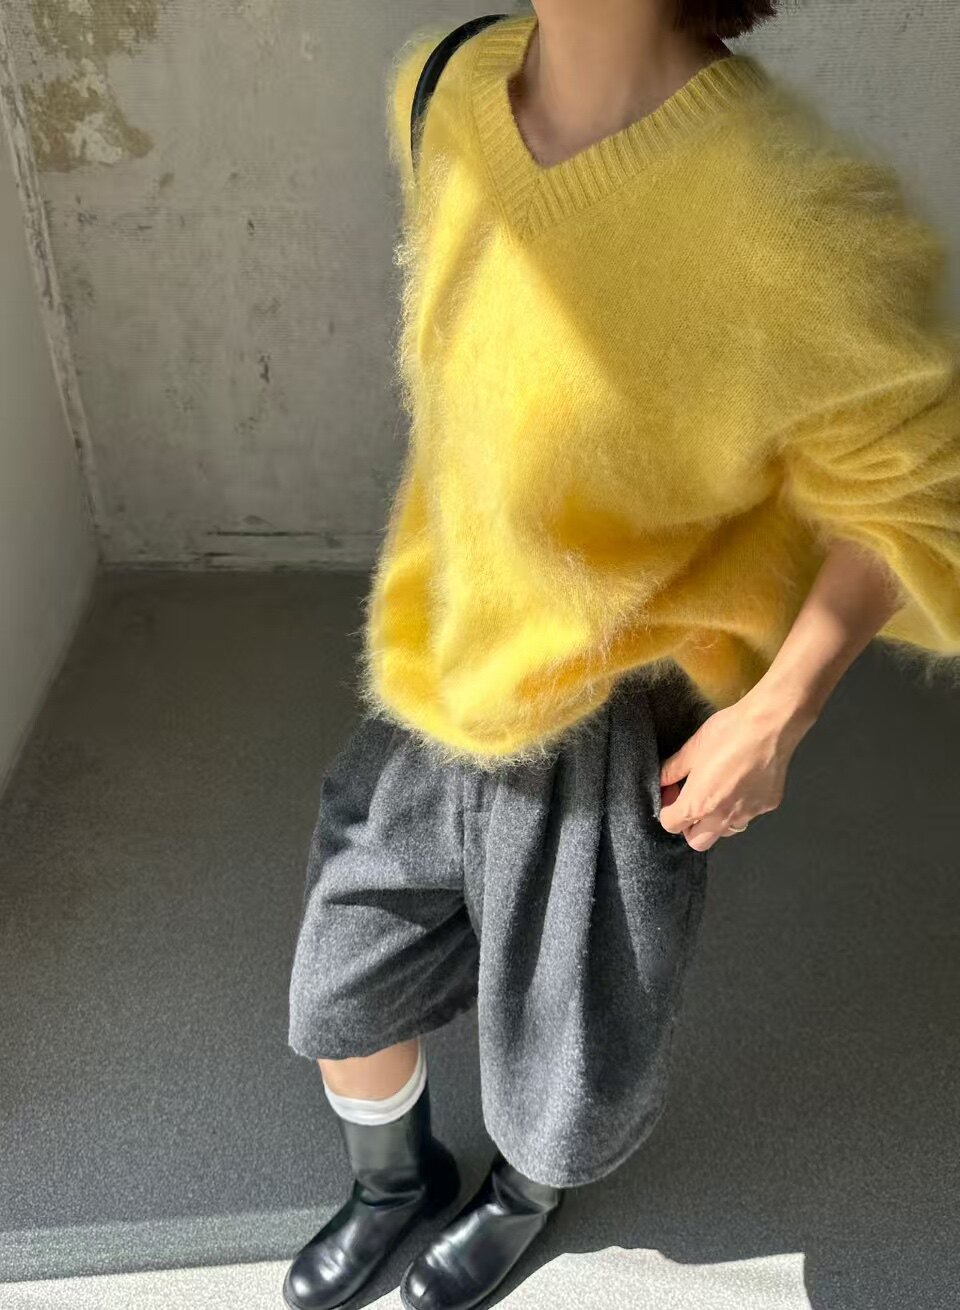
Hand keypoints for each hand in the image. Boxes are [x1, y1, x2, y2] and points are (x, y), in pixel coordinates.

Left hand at [658, 690, 814, 850]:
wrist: (770, 725)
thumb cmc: (729, 733)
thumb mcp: (691, 748)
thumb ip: (672, 770)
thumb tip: (661, 780)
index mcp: (699, 804)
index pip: (671, 825)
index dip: (667, 808)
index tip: (672, 792)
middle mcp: (723, 817)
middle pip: (697, 841)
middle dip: (689, 826)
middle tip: (690, 800)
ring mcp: (748, 814)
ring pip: (724, 832)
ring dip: (714, 821)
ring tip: (716, 792)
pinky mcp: (767, 806)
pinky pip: (747, 816)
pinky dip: (739, 807)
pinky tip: (740, 783)